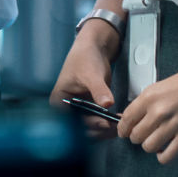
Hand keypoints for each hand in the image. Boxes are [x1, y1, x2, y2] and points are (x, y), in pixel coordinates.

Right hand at [49, 23, 120, 139]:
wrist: (95, 48)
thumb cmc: (85, 57)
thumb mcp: (90, 74)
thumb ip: (98, 89)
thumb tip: (107, 103)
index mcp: (59, 101)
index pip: (69, 122)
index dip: (86, 125)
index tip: (102, 123)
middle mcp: (67, 108)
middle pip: (81, 128)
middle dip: (98, 128)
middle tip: (114, 124)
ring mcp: (80, 110)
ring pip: (91, 127)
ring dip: (105, 128)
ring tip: (118, 122)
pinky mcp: (91, 109)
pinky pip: (99, 121)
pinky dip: (108, 122)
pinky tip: (118, 119)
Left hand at [117, 59, 177, 163]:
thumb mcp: (162, 85)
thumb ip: (148, 102)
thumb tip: (134, 116)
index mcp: (150, 96)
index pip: (126, 119)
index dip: (123, 129)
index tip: (125, 132)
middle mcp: (159, 110)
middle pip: (136, 136)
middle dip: (138, 138)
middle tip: (144, 136)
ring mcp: (174, 124)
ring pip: (149, 147)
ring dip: (151, 147)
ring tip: (157, 142)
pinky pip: (168, 155)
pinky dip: (164, 156)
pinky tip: (167, 150)